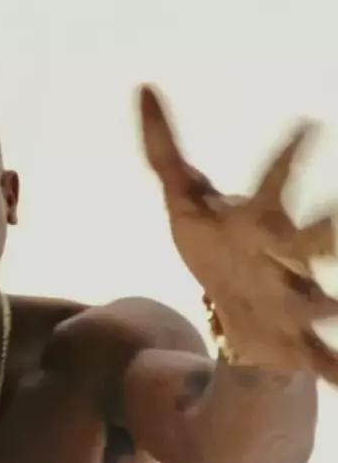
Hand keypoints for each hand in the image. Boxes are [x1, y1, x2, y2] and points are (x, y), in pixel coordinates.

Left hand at [139, 85, 337, 383]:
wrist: (237, 304)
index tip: (309, 126)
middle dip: (324, 235)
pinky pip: (318, 360)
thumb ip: (162, 149)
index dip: (286, 159)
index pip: (270, 188)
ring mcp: (289, 302)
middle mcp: (281, 261)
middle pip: (306, 246)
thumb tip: (144, 89)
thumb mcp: (183, 198)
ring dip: (327, 308)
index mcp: (257, 224)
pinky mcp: (291, 342)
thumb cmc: (215, 242)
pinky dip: (335, 372)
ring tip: (335, 310)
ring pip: (314, 305)